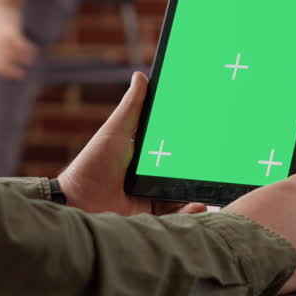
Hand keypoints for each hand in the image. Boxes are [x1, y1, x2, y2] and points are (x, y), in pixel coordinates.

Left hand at [0, 3, 36, 78]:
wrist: (0, 0)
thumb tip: (5, 51)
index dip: (1, 70)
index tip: (10, 75)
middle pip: (1, 62)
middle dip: (10, 70)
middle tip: (20, 75)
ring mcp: (1, 37)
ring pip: (12, 55)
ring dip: (22, 60)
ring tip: (30, 61)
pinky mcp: (10, 31)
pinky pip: (20, 45)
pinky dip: (27, 50)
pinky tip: (33, 51)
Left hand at [57, 72, 207, 216]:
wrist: (78, 202)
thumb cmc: (93, 164)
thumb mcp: (116, 131)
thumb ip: (132, 107)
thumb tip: (140, 76)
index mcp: (144, 156)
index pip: (174, 148)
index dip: (191, 144)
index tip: (209, 135)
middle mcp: (150, 178)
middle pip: (182, 173)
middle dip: (201, 171)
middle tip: (217, 164)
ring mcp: (151, 199)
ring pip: (183, 195)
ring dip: (199, 191)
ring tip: (212, 187)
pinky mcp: (150, 219)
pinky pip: (175, 216)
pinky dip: (189, 212)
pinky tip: (198, 204)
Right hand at [222, 174, 295, 294]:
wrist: (231, 261)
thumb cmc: (228, 231)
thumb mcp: (240, 206)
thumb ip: (258, 207)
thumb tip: (247, 211)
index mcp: (290, 191)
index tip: (295, 206)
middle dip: (292, 228)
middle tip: (267, 240)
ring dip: (291, 250)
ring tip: (265, 258)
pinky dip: (294, 271)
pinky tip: (273, 271)